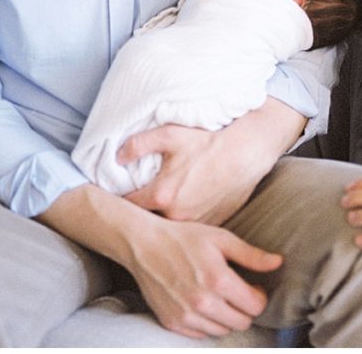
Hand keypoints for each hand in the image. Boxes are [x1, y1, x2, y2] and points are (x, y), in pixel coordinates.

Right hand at [38, 183, 281, 337]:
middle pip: (242, 321)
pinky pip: (200, 334)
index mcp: (218, 280)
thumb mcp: (221, 239)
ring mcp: (186, 315)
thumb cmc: (185, 237)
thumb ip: (252, 255)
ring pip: (222, 331)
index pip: (255, 306)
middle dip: (245, 308)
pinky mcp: (172, 322)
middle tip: (237, 292)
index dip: (259, 296)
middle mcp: (203, 302)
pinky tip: (203, 304)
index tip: (252, 287)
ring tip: (219, 297)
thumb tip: (279, 262)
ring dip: (226, 317)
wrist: (144, 244)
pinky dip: (207, 323)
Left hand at [119, 98, 305, 224]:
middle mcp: (177, 216)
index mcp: (162, 196)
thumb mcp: (171, 134)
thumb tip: (117, 157)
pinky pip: (191, 228)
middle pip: (148, 221)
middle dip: (141, 212)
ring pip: (170, 226)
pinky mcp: (212, 225)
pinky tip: (186, 206)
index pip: (128, 207)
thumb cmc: (208, 142)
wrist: (246, 153)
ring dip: (164, 219)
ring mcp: (196, 223)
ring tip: (163, 205)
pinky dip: (185, 220)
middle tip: (137, 201)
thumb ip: (139, 144)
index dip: (119, 201)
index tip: (115, 196)